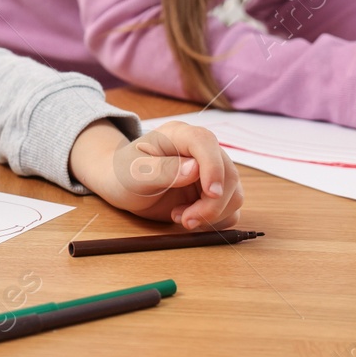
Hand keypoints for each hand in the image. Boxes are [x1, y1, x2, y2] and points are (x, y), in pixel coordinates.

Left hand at [69, 119, 242, 230]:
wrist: (122, 186)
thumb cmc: (124, 173)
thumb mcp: (134, 173)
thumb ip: (162, 170)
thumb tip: (194, 169)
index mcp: (179, 135)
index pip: (206, 143)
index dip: (213, 167)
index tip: (210, 193)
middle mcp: (200, 151)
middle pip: (228, 174)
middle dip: (211, 204)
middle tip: (185, 219)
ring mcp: (209, 172)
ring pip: (233, 194)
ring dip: (213, 214)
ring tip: (182, 218)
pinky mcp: (212, 193)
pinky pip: (230, 209)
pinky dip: (215, 221)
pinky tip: (189, 219)